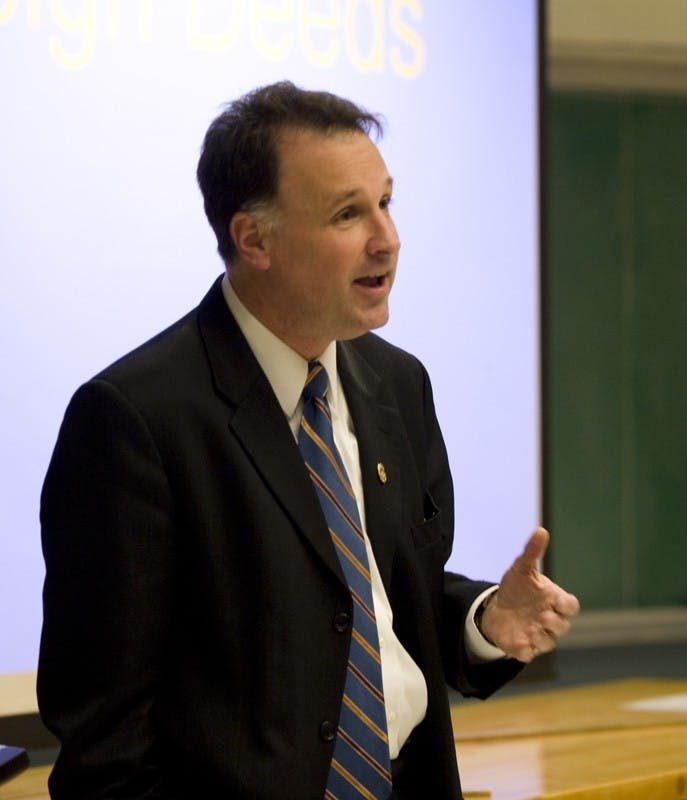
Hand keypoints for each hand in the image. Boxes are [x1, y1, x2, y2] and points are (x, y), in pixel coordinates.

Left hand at [479, 528, 579, 662]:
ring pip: (548, 642)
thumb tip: (541, 530)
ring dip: (541, 637)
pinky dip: (525, 650)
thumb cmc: (517, 587)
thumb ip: (532, 551)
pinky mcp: (523, 646)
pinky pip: (528, 653)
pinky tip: (518, 643)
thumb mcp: (522, 568)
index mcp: (553, 600)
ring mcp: (537, 634)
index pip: (571, 606)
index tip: (555, 599)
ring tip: (529, 629)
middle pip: (563, 626)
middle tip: (542, 616)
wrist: (497, 607)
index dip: (566, 604)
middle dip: (555, 623)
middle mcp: (549, 619)